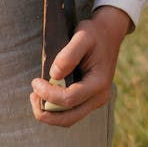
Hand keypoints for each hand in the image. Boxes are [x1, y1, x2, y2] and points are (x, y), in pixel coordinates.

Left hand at [29, 5, 131, 125]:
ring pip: (68, 119)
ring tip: (37, 96)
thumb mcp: (83, 35)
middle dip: (46, 112)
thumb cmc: (95, 33)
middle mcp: (100, 97)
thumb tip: (54, 76)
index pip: (69, 99)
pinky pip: (70, 113)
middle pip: (68, 118)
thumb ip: (69, 55)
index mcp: (99, 82)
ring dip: (49, 113)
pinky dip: (55, 110)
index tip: (35, 82)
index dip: (48, 94)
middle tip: (33, 96)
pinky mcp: (90, 100)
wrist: (109, 33)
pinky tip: (46, 95)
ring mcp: (96, 101)